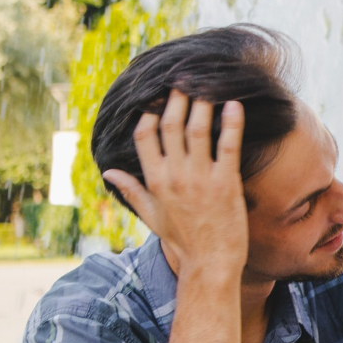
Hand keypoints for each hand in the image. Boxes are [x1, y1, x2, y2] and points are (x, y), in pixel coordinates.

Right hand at [102, 91, 247, 278]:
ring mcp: (201, 178)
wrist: (211, 262)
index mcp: (155, 180)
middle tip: (184, 81)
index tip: (157, 98)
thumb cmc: (183, 240)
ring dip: (201, 104)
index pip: (144, 136)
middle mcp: (175, 175)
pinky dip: (231, 122)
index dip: (150, 113)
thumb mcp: (151, 215)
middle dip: (176, 100)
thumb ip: (131, 190)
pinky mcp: (227, 183)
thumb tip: (108, 172)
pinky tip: (234, 105)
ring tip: (207, 86)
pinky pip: (228, 145)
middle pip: (170, 126)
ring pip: (198, 130)